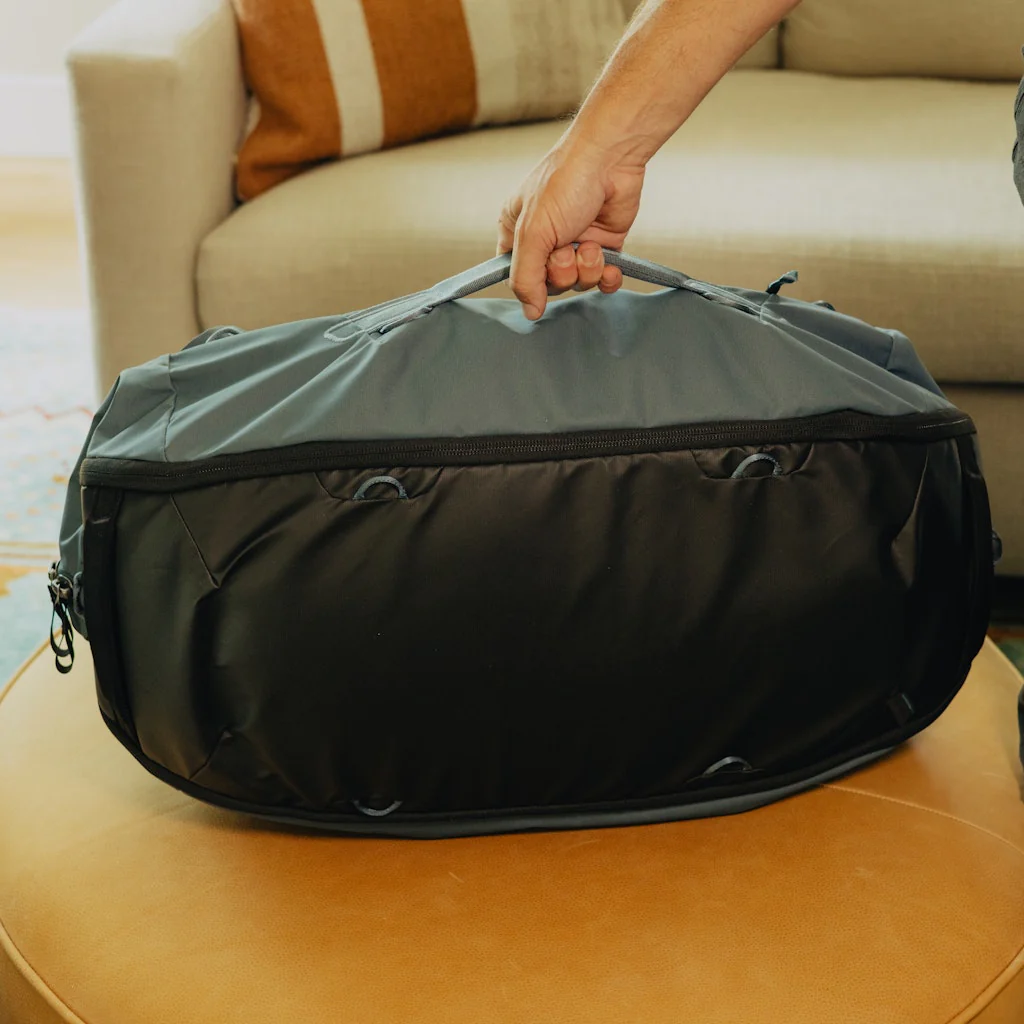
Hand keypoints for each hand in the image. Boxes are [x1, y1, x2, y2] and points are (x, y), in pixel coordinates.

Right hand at [497, 139, 644, 319]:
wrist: (611, 158)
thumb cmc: (564, 182)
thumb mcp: (532, 232)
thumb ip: (526, 277)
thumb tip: (531, 312)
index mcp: (517, 233)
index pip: (516, 277)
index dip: (529, 284)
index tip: (539, 277)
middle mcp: (545, 240)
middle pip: (549, 285)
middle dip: (562, 273)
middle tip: (567, 249)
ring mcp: (575, 244)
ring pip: (577, 283)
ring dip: (587, 270)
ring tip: (591, 245)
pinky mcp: (603, 246)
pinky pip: (603, 279)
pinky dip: (607, 277)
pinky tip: (610, 266)